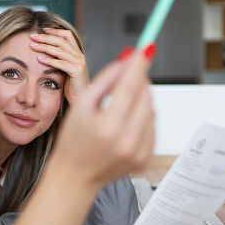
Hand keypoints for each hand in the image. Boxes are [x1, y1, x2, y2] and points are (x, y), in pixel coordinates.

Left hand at [30, 28, 87, 105]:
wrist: (80, 99)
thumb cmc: (70, 86)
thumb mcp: (64, 69)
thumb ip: (58, 59)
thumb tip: (44, 51)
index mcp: (77, 52)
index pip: (67, 35)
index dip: (55, 31)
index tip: (42, 30)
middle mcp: (79, 55)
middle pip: (61, 40)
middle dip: (45, 37)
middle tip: (32, 36)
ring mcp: (79, 62)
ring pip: (60, 50)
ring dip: (44, 47)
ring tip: (32, 46)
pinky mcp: (77, 71)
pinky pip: (61, 63)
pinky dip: (49, 60)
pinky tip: (39, 59)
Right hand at [48, 45, 155, 191]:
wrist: (75, 177)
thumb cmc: (73, 141)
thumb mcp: (81, 105)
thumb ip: (105, 80)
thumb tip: (127, 60)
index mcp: (109, 127)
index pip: (130, 87)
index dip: (139, 65)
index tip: (147, 48)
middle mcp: (128, 140)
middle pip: (145, 96)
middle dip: (138, 82)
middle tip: (124, 80)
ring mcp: (139, 151)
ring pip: (151, 110)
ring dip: (140, 101)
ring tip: (117, 110)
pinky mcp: (146, 158)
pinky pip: (152, 127)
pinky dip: (142, 119)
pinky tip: (124, 126)